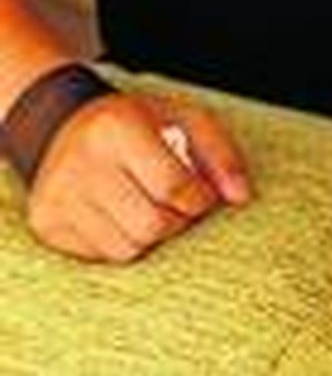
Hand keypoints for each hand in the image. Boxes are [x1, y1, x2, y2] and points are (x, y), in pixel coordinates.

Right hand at [25, 90, 250, 261]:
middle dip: (178, 221)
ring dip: (152, 236)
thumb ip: (221, 153)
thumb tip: (242, 197)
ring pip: (126, 248)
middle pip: (150, 224)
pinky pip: (100, 256)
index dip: (199, 198)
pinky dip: (123, 242)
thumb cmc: (138, 124)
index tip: (204, 196)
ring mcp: (58, 196)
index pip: (171, 184)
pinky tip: (122, 215)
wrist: (65, 126)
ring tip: (152, 209)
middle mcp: (82, 163)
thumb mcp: (184, 119)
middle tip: (181, 207)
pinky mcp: (46, 223)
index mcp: (118, 128)